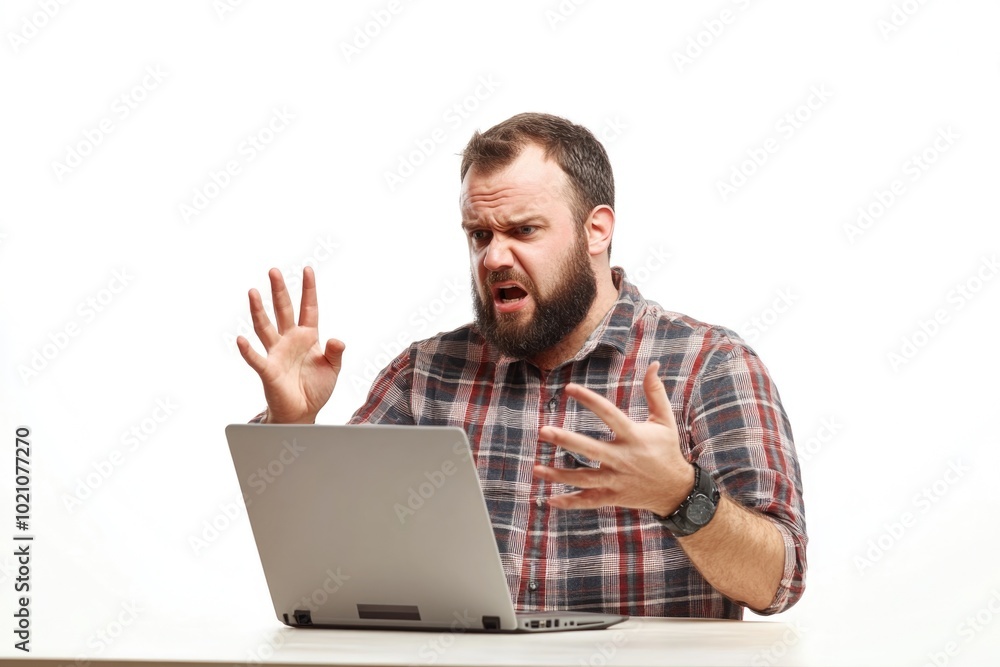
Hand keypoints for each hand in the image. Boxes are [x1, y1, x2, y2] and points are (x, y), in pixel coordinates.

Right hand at [236, 267, 344, 423]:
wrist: (303, 412)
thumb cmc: (316, 388)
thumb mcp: (332, 368)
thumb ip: (335, 353)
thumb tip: (338, 340)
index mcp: (308, 336)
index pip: (308, 308)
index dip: (308, 290)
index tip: (308, 270)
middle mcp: (289, 340)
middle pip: (283, 310)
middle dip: (279, 291)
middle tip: (274, 271)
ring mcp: (277, 353)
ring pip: (265, 327)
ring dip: (259, 310)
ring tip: (253, 292)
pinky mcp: (268, 370)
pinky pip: (256, 358)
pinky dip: (248, 350)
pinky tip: (241, 340)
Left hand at [532, 362, 694, 514]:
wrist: (676, 490)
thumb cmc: (667, 450)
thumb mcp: (664, 420)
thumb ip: (655, 392)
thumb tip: (653, 364)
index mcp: (634, 436)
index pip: (609, 414)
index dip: (589, 399)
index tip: (568, 387)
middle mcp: (623, 458)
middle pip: (591, 449)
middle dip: (566, 440)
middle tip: (544, 431)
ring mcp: (616, 480)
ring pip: (584, 479)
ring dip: (559, 475)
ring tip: (536, 468)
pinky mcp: (613, 496)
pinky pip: (589, 500)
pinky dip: (570, 502)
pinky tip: (550, 499)